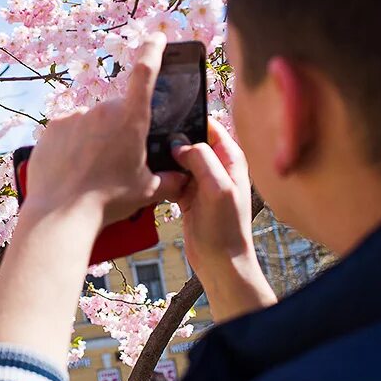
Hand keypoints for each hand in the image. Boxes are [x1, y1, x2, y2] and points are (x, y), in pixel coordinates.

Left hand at [25, 33, 187, 225]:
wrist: (61, 213)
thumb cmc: (107, 201)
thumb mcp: (147, 191)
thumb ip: (170, 180)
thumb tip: (185, 177)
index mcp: (130, 119)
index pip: (145, 73)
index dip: (153, 51)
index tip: (157, 38)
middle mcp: (101, 111)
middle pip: (116, 112)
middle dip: (119, 130)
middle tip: (116, 161)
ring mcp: (73, 117)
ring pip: (91, 123)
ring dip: (94, 140)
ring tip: (91, 172)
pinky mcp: (51, 128)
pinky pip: (68, 132)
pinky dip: (72, 146)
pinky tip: (73, 170)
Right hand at [172, 118, 276, 320]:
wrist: (220, 262)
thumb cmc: (226, 228)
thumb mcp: (217, 188)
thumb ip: (201, 159)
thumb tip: (180, 143)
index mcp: (231, 159)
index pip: (210, 127)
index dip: (191, 120)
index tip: (170, 117)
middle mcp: (218, 167)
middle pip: (191, 141)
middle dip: (174, 141)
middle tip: (153, 138)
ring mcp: (202, 182)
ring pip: (179, 160)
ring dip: (166, 161)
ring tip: (149, 158)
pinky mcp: (188, 196)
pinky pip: (172, 178)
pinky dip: (163, 178)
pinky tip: (152, 178)